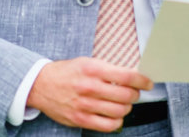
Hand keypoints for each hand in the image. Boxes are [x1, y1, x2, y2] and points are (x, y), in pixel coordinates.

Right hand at [26, 57, 152, 131]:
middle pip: (126, 96)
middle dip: (135, 95)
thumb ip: (109, 69)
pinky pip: (108, 126)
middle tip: (134, 93)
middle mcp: (90, 87)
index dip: (142, 81)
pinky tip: (115, 115)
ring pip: (119, 111)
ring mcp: (84, 105)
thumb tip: (133, 77)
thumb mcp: (88, 62)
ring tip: (123, 103)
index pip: (127, 77)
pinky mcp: (80, 119)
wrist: (41, 85)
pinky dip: (117, 122)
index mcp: (93, 69)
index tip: (148, 82)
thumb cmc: (67, 72)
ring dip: (127, 108)